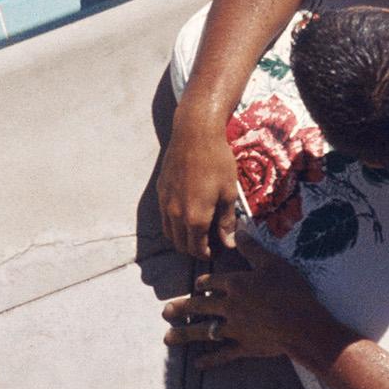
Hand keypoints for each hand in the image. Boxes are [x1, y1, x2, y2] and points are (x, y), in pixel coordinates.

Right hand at [158, 129, 243, 260]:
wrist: (195, 134)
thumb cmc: (217, 161)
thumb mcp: (228, 192)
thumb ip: (226, 221)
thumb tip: (228, 244)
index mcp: (195, 218)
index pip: (197, 249)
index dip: (207, 254)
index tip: (217, 249)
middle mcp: (176, 215)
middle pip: (181, 245)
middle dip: (194, 249)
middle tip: (209, 241)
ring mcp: (165, 204)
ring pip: (169, 233)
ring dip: (181, 238)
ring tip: (197, 230)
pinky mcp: (160, 191)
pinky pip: (164, 217)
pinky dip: (173, 223)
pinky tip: (186, 212)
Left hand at [163, 230, 331, 366]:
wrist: (301, 323)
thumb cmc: (289, 290)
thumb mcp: (272, 263)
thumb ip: (253, 249)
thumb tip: (238, 231)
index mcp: (236, 284)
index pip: (213, 281)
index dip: (203, 282)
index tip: (195, 285)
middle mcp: (230, 306)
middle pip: (201, 306)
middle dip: (182, 308)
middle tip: (165, 312)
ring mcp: (234, 329)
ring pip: (204, 331)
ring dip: (185, 335)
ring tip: (168, 338)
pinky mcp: (243, 347)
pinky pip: (222, 355)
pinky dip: (210, 359)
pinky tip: (197, 363)